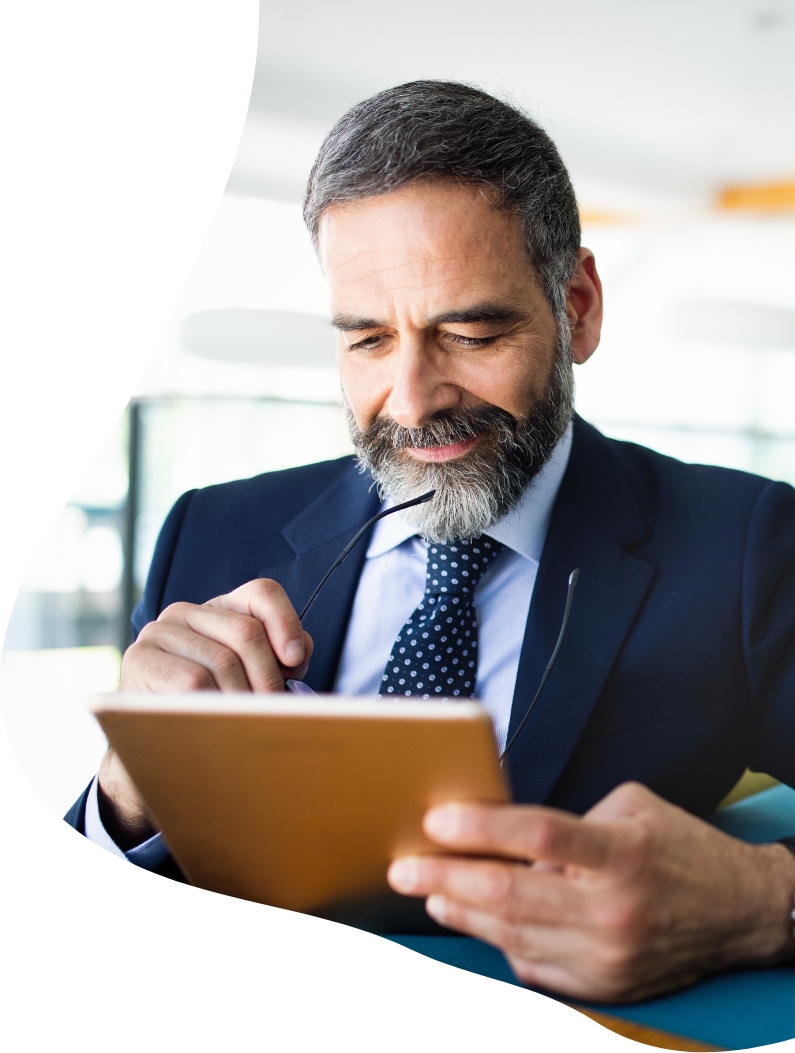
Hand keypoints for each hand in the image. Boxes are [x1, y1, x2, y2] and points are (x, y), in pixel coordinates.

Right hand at [104, 579, 312, 842]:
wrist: (150, 739)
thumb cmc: (209, 708)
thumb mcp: (249, 678)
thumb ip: (279, 659)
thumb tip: (298, 654)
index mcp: (220, 609)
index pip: (262, 593)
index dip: (286, 622)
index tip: (295, 662)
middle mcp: (186, 612)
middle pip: (247, 632)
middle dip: (268, 678)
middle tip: (272, 712)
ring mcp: (159, 632)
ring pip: (223, 661)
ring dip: (243, 700)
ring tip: (246, 725)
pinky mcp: (139, 659)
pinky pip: (193, 680)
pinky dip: (214, 705)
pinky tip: (217, 723)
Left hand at [387, 782, 794, 1001]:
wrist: (738, 912)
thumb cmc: (677, 848)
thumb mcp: (631, 809)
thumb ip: (569, 820)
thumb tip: (502, 832)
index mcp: (621, 853)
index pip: (539, 834)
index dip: (481, 827)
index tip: (435, 820)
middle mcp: (613, 909)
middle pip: (511, 893)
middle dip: (447, 877)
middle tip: (404, 867)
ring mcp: (608, 956)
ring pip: (513, 935)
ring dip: (462, 912)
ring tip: (429, 892)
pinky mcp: (604, 986)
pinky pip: (534, 966)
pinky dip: (501, 943)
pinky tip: (476, 920)